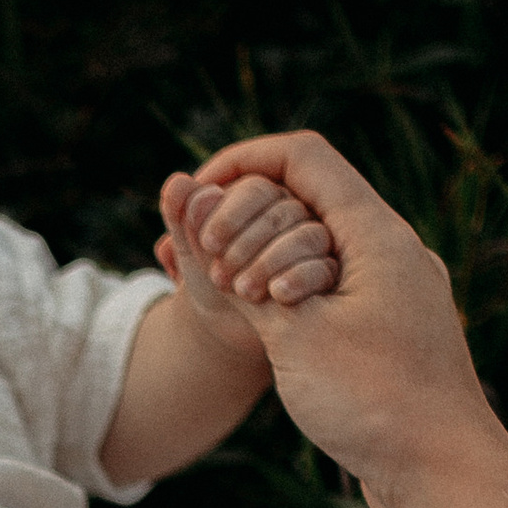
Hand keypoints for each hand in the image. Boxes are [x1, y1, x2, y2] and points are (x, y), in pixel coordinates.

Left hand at [155, 169, 336, 335]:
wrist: (225, 324)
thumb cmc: (208, 276)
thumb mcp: (190, 248)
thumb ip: (182, 215)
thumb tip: (178, 183)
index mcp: (262, 195)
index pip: (257, 187)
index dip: (229, 212)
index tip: (206, 242)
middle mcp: (294, 212)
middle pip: (286, 210)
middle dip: (247, 242)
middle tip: (217, 275)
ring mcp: (317, 241)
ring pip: (310, 236)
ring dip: (271, 262)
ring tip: (240, 290)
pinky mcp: (329, 273)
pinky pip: (326, 268)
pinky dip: (299, 279)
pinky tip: (275, 296)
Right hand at [174, 131, 502, 507]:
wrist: (446, 476)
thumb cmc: (376, 403)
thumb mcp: (293, 332)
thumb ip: (238, 267)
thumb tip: (192, 208)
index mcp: (378, 235)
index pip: (302, 157)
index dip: (241, 162)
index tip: (196, 194)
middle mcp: (394, 251)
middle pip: (307, 198)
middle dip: (246, 219)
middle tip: (207, 267)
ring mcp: (396, 289)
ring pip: (317, 246)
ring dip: (266, 259)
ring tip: (235, 298)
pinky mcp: (392, 328)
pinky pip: (333, 286)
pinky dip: (291, 293)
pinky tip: (269, 329)